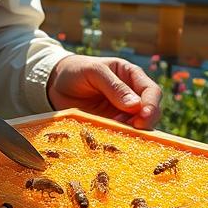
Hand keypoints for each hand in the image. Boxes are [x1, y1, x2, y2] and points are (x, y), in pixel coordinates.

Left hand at [46, 54, 161, 128]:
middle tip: (130, 128)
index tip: (142, 117)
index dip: (151, 105)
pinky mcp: (110, 125)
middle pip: (150, 111)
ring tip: (114, 129)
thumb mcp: (94, 71)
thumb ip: (114, 86)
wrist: (55, 84)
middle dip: (144, 121)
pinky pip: (121, 134)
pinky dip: (119, 137)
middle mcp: (132, 95)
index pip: (152, 91)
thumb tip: (135, 105)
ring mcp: (122, 112)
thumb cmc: (76, 70)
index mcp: (132, 76)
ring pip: (138, 126)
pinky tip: (109, 136)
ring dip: (131, 131)